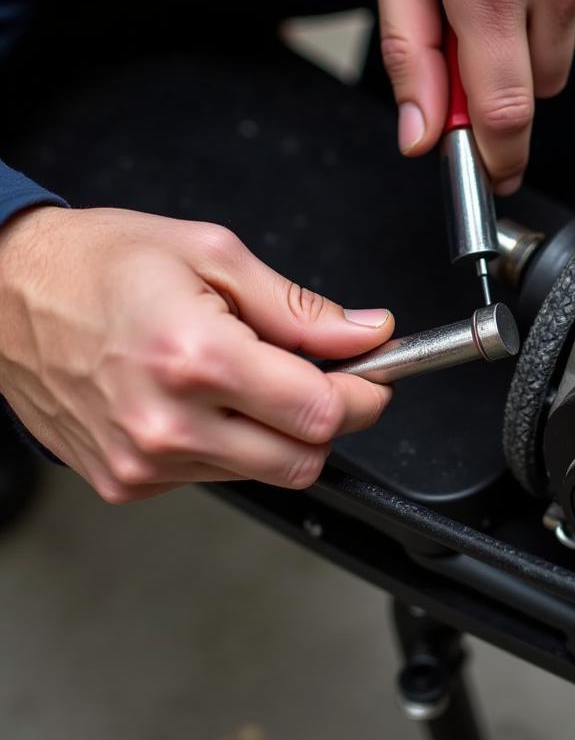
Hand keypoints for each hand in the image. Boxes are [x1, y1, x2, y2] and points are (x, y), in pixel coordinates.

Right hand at [0, 207, 393, 502]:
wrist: (4, 294)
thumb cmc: (98, 264)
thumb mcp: (214, 256)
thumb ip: (299, 308)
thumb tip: (367, 333)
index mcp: (196, 358)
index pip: (320, 412)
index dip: (363, 394)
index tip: (372, 376)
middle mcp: (167, 424)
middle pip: (303, 460)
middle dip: (329, 419)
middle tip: (322, 376)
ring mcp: (143, 463)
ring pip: (263, 473)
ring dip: (278, 432)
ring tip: (246, 376)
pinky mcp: (125, 483)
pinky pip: (215, 477)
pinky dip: (232, 444)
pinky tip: (205, 399)